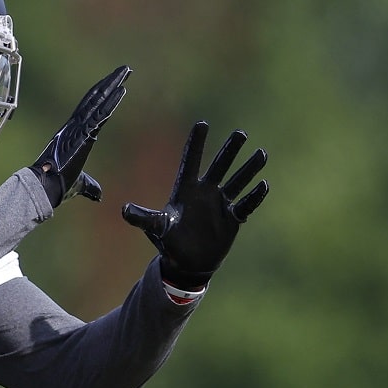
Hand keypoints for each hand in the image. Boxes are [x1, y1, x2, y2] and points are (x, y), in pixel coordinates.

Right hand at [29, 65, 131, 206]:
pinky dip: (111, 102)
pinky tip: (121, 90)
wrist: (46, 187)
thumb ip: (89, 186)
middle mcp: (75, 125)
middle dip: (110, 83)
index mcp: (74, 133)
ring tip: (125, 71)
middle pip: (95, 98)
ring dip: (112, 85)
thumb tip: (98, 195)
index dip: (103, 95)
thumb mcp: (80, 184)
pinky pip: (100, 114)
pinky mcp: (83, 133)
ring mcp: (78, 127)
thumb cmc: (59, 185)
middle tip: (124, 69)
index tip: (114, 83)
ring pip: (98, 101)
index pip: (91, 109)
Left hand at [122, 121, 267, 288]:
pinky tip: (263, 185)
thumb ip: (143, 218)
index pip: (192, 161)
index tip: (202, 123)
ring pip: (237, 181)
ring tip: (261, 154)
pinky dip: (255, 196)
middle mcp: (205, 192)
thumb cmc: (169, 243)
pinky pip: (246, 204)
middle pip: (219, 166)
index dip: (196, 143)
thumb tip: (124, 210)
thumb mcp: (156, 229)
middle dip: (230, 150)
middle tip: (240, 133)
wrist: (187, 264)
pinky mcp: (232, 218)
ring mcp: (220, 203)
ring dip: (249, 169)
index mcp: (186, 190)